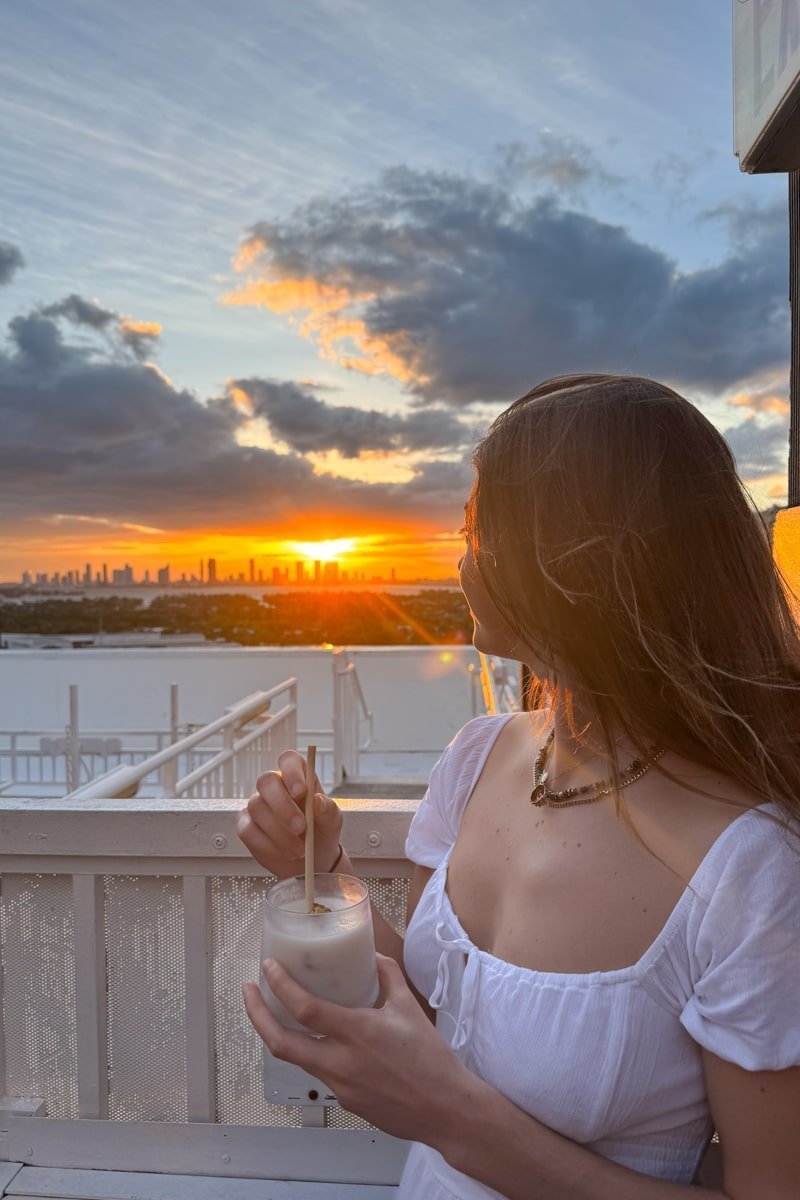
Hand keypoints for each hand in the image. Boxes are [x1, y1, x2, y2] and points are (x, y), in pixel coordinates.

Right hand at [236, 750, 342, 878]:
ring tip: (299, 849)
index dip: (292, 772)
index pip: (288, 760)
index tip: (301, 792)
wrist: (311, 860)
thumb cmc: (321, 832)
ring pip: (257, 807)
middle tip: (301, 827)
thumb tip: (317, 801)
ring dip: (279, 831)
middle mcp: (274, 787)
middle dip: (283, 805)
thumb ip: (328, 810)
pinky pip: (247, 830)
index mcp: (297, 777)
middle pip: (266, 782)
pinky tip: (284, 853)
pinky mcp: (246, 826)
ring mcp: (257, 805)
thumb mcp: (332, 822)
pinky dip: (267, 844)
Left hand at [242, 954, 471, 1145]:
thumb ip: (387, 976)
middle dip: (256, 1015)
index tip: (268, 968)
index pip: (305, 1009)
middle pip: (280, 1043)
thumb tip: (372, 957)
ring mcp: (338, 1085)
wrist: (444, 1108)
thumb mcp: (409, 1007)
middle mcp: (341, 1061)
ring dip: (278, 1033)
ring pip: (295, 1058)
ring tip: (273, 1012)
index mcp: (358, 1033)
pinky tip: (317, 1040)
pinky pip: (318, 1072)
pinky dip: (310, 1052)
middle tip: (249, 991)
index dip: (280, 986)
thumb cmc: (430, 1059)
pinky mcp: (344, 1101)